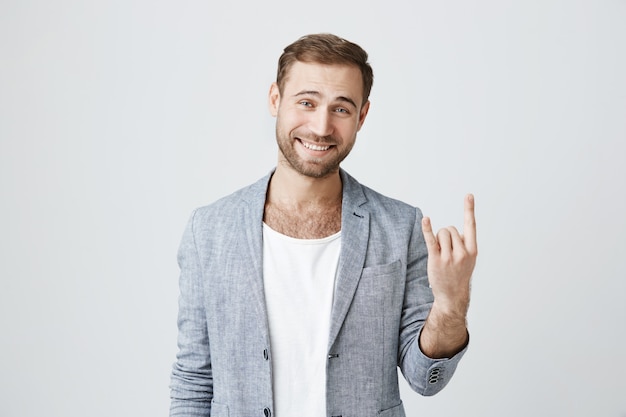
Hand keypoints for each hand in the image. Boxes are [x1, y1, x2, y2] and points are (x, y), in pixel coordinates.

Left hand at [421, 194, 476, 315]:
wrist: (452, 295)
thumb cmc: (459, 274)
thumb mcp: (468, 259)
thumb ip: (464, 243)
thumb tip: (451, 230)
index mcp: (472, 250)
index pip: (471, 225)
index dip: (469, 209)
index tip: (469, 195)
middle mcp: (462, 253)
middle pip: (450, 228)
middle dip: (446, 235)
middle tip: (447, 252)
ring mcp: (449, 257)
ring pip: (442, 233)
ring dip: (438, 239)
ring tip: (441, 254)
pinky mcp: (436, 260)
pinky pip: (431, 239)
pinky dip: (427, 228)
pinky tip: (425, 219)